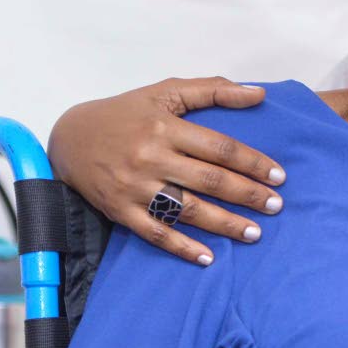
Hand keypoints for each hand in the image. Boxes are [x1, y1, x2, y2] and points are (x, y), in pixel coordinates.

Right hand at [48, 77, 285, 264]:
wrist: (68, 138)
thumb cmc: (126, 113)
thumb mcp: (166, 92)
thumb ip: (213, 90)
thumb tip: (258, 94)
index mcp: (166, 128)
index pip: (220, 148)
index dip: (253, 162)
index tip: (279, 176)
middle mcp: (151, 157)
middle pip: (209, 180)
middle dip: (247, 195)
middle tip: (276, 206)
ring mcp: (134, 187)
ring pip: (187, 210)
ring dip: (224, 224)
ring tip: (255, 233)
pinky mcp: (120, 211)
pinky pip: (155, 233)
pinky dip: (182, 247)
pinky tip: (208, 257)